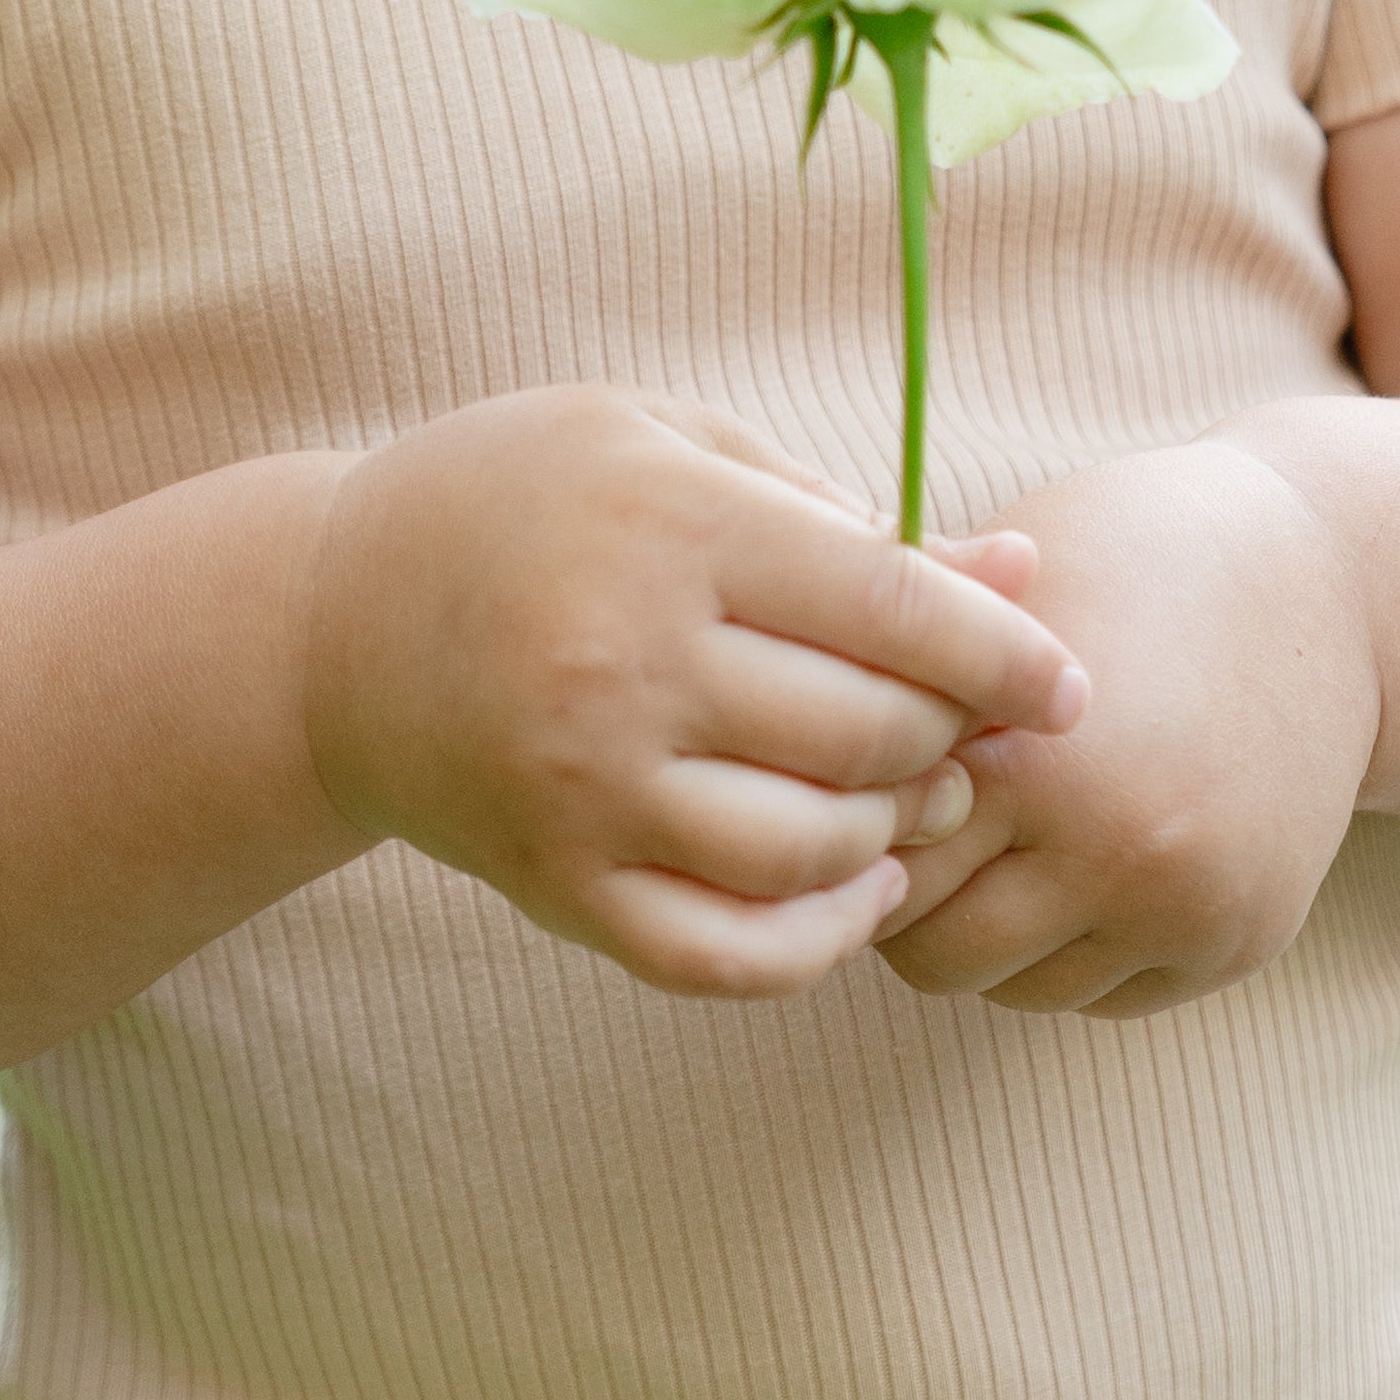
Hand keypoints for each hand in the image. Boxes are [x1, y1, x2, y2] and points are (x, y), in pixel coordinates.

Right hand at [303, 390, 1090, 1001]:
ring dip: (894, 835)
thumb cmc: (528, 500)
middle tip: (972, 736)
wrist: (330, 621)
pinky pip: (727, 952)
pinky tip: (853, 889)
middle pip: (867, 735)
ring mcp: (588, 788)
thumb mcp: (672, 446)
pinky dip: (817, 939)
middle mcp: (628, 665)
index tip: (1069, 686)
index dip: (1006, 654)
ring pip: (813, 850)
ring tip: (908, 799)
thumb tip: (1016, 572)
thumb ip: (843, 514)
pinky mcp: (559, 883)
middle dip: (952, 742)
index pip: (891, 609)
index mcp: (671, 529)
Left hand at [874, 435, 1378, 1019]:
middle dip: (903, 894)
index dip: (848, 820)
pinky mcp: (1235, 943)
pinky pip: (1096, 994)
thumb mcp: (1014, 584)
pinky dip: (1067, 945)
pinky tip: (1080, 853)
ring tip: (999, 832)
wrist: (1337, 587)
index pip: (872, 856)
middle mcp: (1120, 851)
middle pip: (929, 950)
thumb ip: (901, 672)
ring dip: (984, 927)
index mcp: (1040, 754)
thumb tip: (760, 743)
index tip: (846, 778)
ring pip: (1009, 987)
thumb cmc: (1135, 556)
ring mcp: (1186, 908)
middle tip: (915, 819)